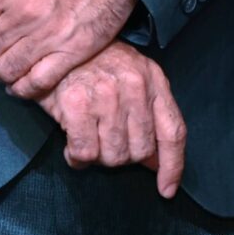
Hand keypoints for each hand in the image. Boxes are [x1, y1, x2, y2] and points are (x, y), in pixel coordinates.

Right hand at [39, 42, 187, 196]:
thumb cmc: (99, 66)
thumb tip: (155, 164)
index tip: (167, 190)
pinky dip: (77, 156)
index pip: (173, 131)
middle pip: (140, 151)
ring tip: (89, 138)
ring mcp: (106, 94)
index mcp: (155, 81)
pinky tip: (72, 142)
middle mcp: (135, 86)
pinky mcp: (77, 102)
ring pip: (112, 156)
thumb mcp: (134, 81)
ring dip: (98, 157)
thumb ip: (149, 118)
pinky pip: (84, 152)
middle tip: (106, 142)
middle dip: (122, 157)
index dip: (172, 166)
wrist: (60, 43)